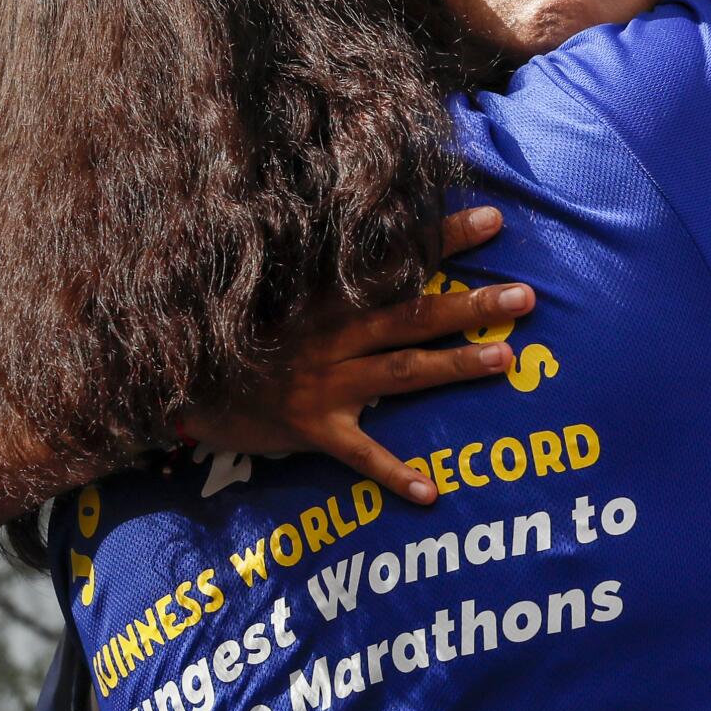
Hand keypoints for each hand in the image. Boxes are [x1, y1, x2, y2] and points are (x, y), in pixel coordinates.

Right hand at [180, 207, 531, 504]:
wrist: (185, 385)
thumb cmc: (249, 339)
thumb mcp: (293, 300)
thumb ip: (341, 280)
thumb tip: (401, 253)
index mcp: (333, 298)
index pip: (400, 261)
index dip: (445, 239)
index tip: (495, 219)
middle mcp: (333, 334)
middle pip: (413, 315)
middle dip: (470, 305)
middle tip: (525, 297)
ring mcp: (324, 382)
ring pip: (400, 371)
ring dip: (454, 366)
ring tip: (506, 360)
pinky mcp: (312, 428)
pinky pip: (360, 454)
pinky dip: (394, 473)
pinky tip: (431, 492)